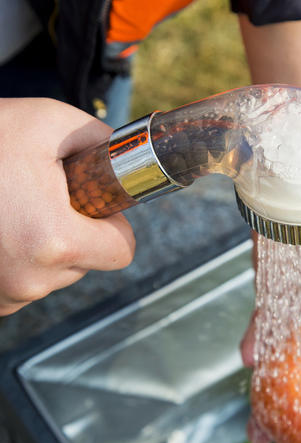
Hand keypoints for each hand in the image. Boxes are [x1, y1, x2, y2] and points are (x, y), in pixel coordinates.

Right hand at [0, 98, 134, 314]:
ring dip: (47, 247)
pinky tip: (1, 230)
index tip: (96, 206)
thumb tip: (120, 155)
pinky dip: (20, 259)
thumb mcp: (47, 120)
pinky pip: (24, 282)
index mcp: (55, 242)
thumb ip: (99, 140)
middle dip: (78, 233)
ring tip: (15, 212)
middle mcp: (30, 280)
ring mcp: (5, 296)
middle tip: (46, 201)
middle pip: (88, 262)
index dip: (115, 225)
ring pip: (56, 274)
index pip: (121, 251)